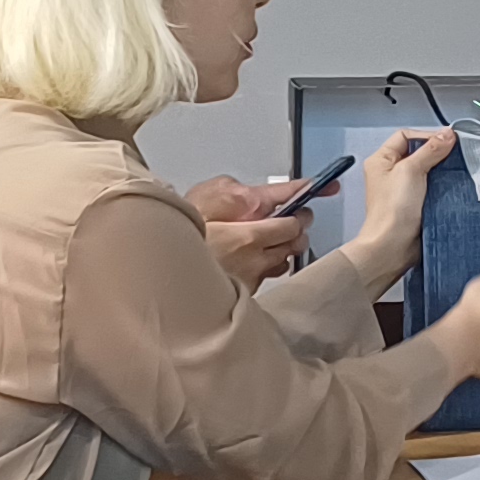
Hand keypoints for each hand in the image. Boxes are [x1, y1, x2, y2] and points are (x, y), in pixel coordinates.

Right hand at [185, 174, 309, 287]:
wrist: (166, 271)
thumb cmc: (180, 235)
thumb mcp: (203, 200)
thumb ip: (232, 192)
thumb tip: (249, 190)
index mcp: (247, 236)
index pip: (292, 222)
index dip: (303, 207)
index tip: (313, 197)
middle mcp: (255, 260)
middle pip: (296, 241)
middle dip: (297, 226)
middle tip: (290, 216)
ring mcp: (251, 277)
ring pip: (285, 259)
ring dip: (284, 246)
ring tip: (271, 236)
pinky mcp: (245, 290)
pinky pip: (268, 274)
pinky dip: (267, 264)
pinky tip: (254, 255)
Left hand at [342, 129, 451, 282]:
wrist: (394, 246)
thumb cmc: (393, 210)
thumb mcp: (411, 170)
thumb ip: (431, 149)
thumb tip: (447, 134)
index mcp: (382, 160)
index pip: (406, 136)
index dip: (427, 136)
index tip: (448, 140)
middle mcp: (391, 173)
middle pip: (419, 152)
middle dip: (437, 153)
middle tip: (456, 154)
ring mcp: (404, 189)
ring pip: (428, 170)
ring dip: (442, 170)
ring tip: (457, 170)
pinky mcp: (417, 203)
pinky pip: (433, 187)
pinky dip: (444, 186)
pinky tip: (454, 186)